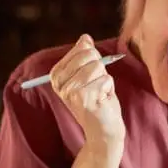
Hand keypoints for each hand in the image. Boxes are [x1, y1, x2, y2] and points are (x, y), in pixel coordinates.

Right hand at [50, 34, 125, 152]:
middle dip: (100, 68)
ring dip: (105, 79)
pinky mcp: (85, 98)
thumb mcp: (89, 75)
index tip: (91, 76)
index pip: (81, 48)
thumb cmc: (97, 100)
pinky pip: (106, 79)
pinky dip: (109, 89)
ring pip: (98, 67)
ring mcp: (71, 91)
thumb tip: (85, 38)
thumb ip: (85, 56)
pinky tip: (102, 100)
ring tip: (99, 93)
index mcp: (57, 74)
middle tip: (97, 86)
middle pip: (89, 55)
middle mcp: (60, 83)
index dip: (93, 59)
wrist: (102, 129)